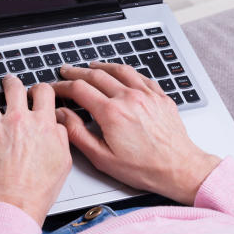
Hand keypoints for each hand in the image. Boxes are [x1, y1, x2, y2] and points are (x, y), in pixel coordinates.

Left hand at [0, 74, 71, 225]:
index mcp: (41, 124)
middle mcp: (17, 120)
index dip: (39, 89)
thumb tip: (56, 124)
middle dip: (11, 82)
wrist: (14, 206)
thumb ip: (60, 136)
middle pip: (14, 87)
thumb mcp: (63, 161)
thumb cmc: (38, 189)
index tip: (35, 92)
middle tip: (8, 82)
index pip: (42, 92)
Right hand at [52, 63, 220, 204]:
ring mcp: (147, 95)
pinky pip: (140, 76)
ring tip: (90, 66)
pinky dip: (125, 71)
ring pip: (119, 70)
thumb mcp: (102, 158)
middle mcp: (129, 98)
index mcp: (112, 113)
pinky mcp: (160, 97)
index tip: (54, 88)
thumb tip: (62, 116)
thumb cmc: (144, 168)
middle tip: (65, 72)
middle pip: (96, 75)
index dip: (62, 86)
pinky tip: (121, 73)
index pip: (79, 89)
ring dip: (101, 66)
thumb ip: (78, 134)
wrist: (179, 168)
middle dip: (76, 72)